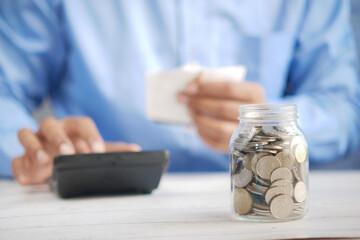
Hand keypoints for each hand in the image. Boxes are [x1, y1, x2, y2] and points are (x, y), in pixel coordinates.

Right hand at [12, 116, 140, 184]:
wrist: (53, 157)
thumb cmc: (77, 150)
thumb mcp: (94, 150)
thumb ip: (113, 150)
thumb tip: (137, 150)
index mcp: (72, 127)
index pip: (81, 124)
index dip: (89, 135)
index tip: (96, 151)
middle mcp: (52, 130)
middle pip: (50, 123)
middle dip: (59, 137)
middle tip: (68, 152)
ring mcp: (36, 142)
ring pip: (27, 134)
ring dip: (35, 146)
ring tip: (44, 161)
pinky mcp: (23, 157)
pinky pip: (16, 158)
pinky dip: (19, 167)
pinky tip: (27, 179)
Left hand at [178, 78, 264, 151]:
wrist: (252, 120)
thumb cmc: (236, 99)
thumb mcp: (233, 86)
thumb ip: (216, 81)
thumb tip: (194, 80)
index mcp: (255, 93)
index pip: (228, 88)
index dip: (207, 87)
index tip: (189, 87)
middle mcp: (255, 114)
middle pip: (223, 108)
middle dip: (199, 103)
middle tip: (184, 99)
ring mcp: (249, 133)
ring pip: (220, 128)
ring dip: (200, 120)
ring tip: (189, 112)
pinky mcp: (239, 147)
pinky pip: (217, 143)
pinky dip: (203, 134)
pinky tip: (196, 126)